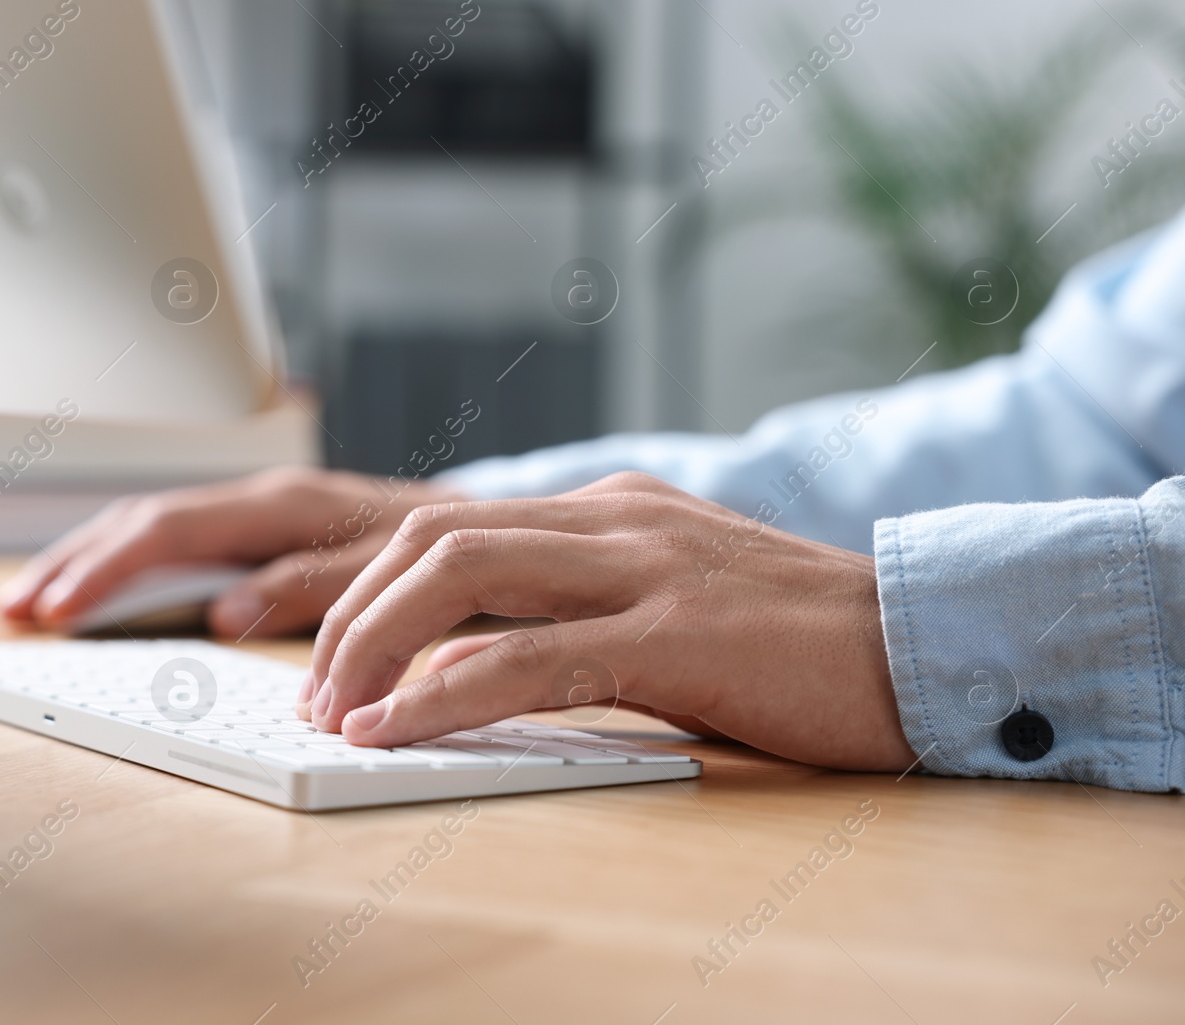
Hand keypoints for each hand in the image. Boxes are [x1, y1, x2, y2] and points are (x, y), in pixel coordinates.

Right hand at [0, 466, 463, 638]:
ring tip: (35, 599)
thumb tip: (225, 612)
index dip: (107, 571)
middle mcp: (267, 500)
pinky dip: (135, 561)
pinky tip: (106, 587)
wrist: (494, 528)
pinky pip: (185, 538)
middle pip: (147, 522)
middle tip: (19, 608)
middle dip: (79, 563)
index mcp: (287, 508)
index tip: (57, 609)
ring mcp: (265, 511)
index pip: (171, 532)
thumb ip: (311, 588)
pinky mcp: (270, 529)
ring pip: (158, 526)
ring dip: (94, 560)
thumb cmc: (450, 555)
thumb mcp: (392, 573)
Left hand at [301, 472, 915, 771]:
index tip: (328, 651)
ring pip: (460, 577)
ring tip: (334, 712)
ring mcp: (641, 570)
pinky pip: (527, 658)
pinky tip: (393, 730)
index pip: (450, 525)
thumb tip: (479, 659)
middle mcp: (611, 521)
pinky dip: (441, 694)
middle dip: (346, 611)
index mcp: (607, 512)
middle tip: (315, 689)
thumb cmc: (799, 641)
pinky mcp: (673, 634)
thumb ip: (585, 610)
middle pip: (431, 538)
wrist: (927, 642)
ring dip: (372, 645)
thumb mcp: (673, 601)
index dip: (367, 586)